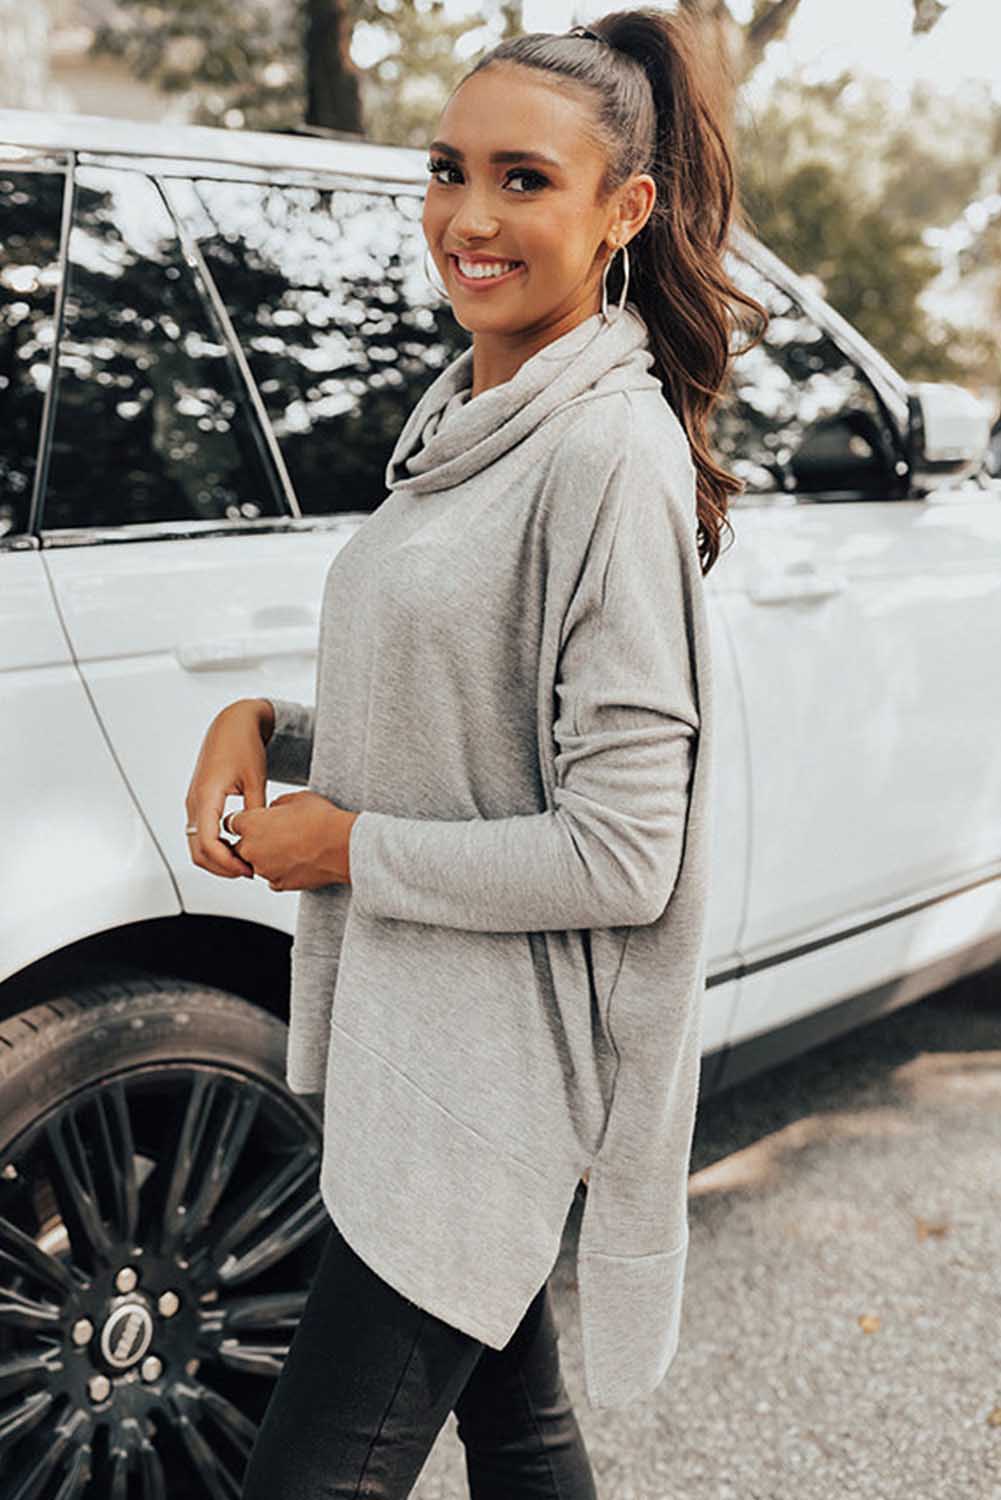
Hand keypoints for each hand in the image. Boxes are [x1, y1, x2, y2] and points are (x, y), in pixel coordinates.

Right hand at [186, 699, 270, 879]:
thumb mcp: (256, 779)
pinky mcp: (198, 803)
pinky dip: (214, 848)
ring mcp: (193, 803)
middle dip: (221, 868)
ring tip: (245, 863)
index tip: (248, 870)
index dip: (227, 863)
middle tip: (249, 872)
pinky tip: (236, 848)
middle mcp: (194, 802)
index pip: (208, 843)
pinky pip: (199, 834)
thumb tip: (258, 839)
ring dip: (217, 859)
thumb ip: (255, 811)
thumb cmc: (243, 745)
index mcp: (206, 796)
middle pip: (197, 851)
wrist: (231, 725)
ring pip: (196, 845)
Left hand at [224, 791, 358, 891]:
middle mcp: (252, 849)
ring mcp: (264, 869)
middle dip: (250, 843)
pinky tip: (296, 861)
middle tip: (271, 836)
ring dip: (266, 858)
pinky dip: (280, 871)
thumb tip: (273, 810)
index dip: (242, 821)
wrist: (341, 845)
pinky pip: (272, 878)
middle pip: (238, 848)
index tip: (251, 821)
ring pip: (255, 865)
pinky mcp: (278, 884)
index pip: (231, 823)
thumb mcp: (296, 798)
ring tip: (290, 847)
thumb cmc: (321, 820)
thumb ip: (276, 804)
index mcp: (251, 824)